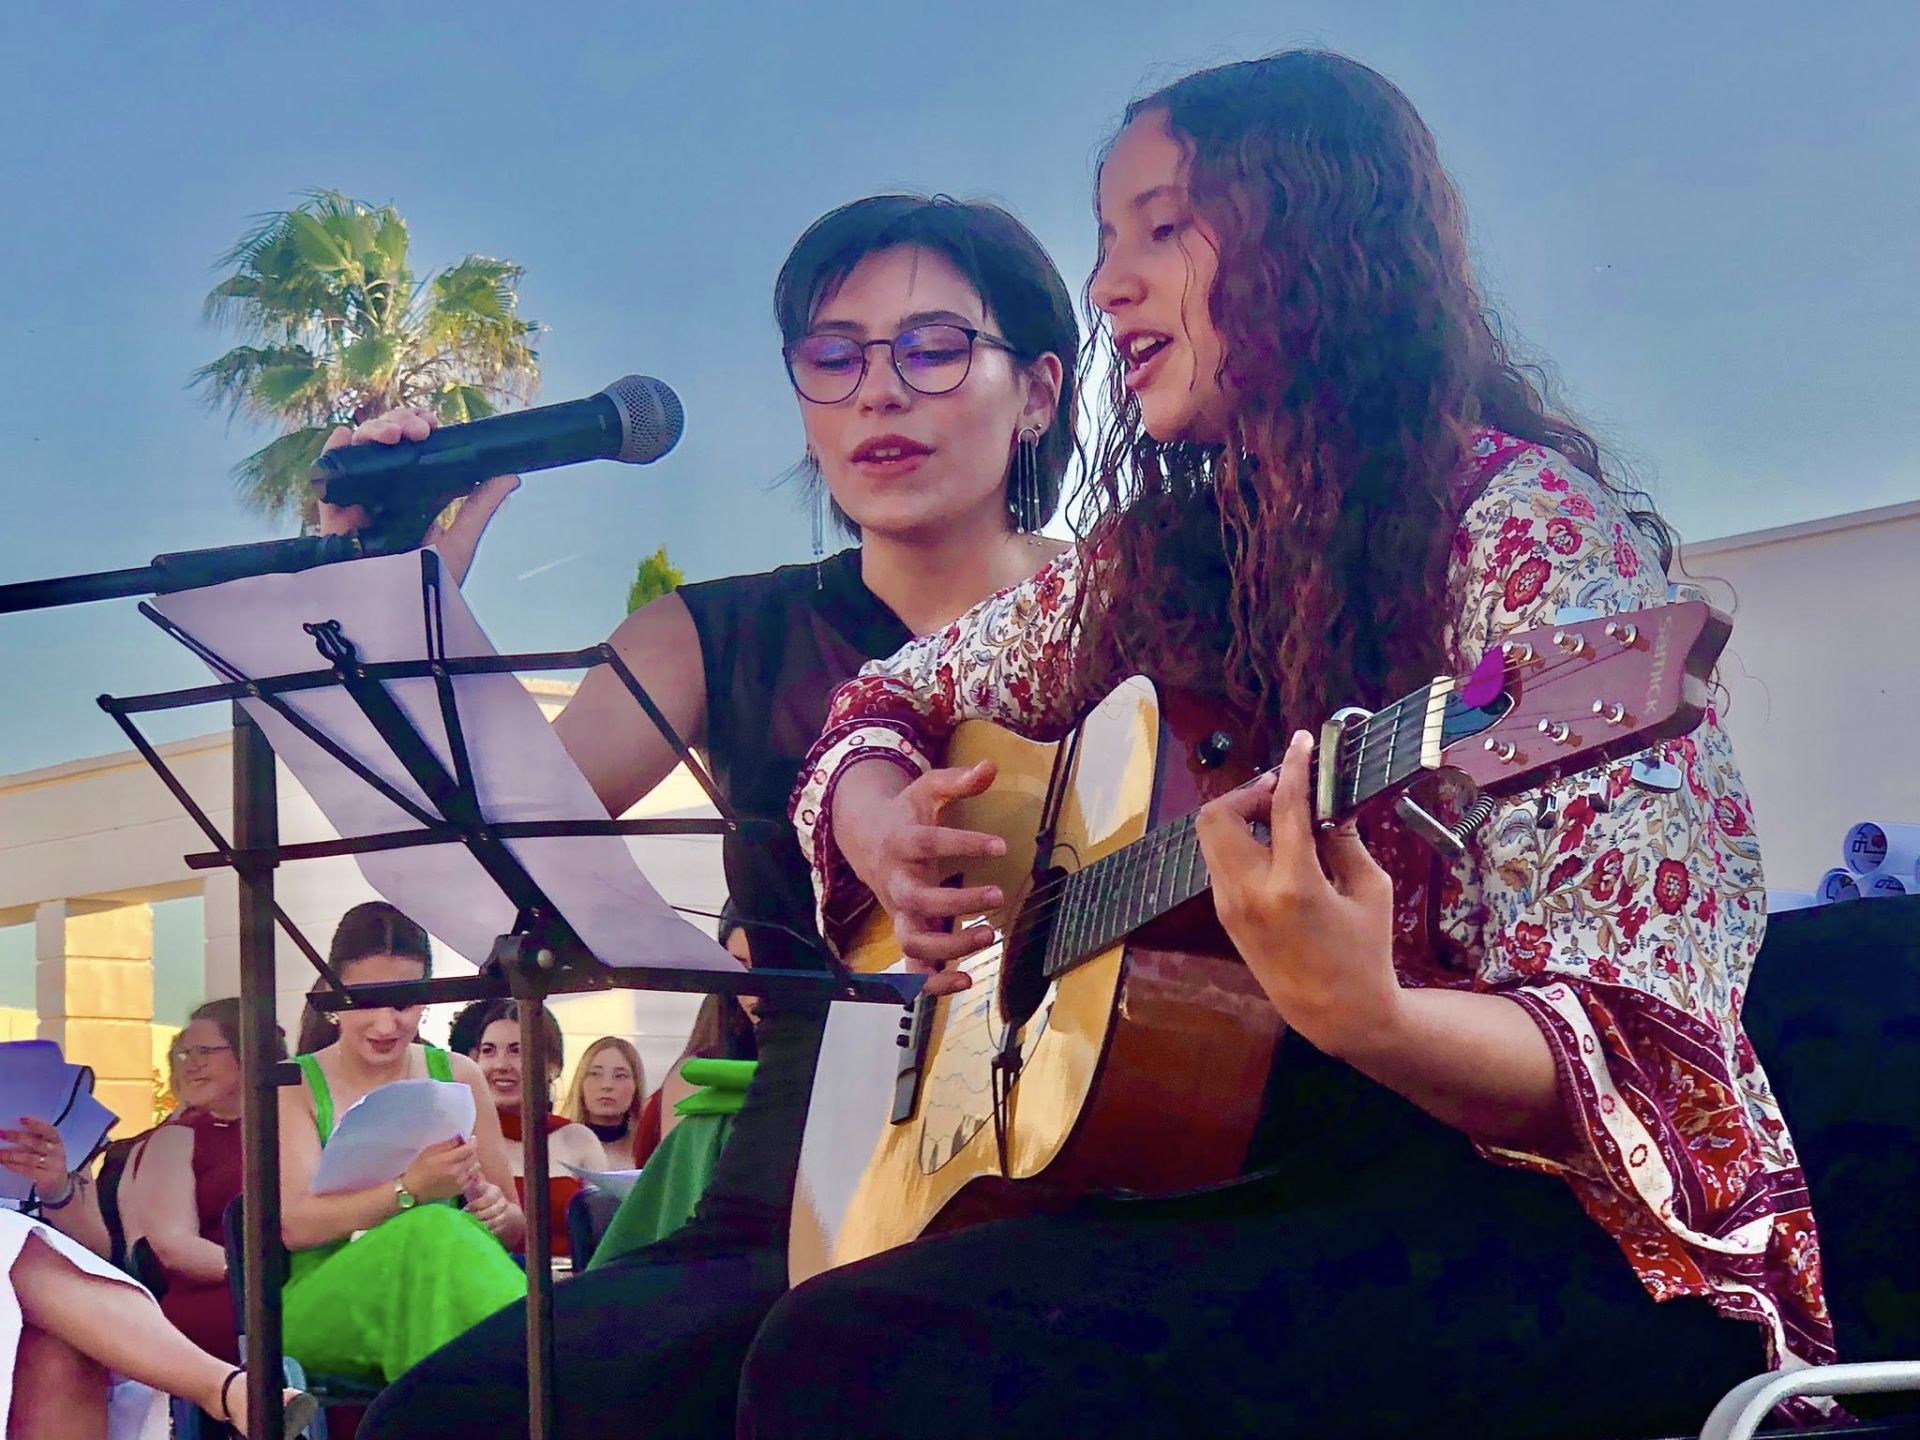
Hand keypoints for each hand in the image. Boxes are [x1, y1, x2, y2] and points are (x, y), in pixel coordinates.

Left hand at [0, 1117, 71, 1196]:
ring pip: (29, 1158)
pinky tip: (5, 1163)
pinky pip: (27, 1170)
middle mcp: (57, 1153)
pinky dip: (14, 1166)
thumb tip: (13, 1133)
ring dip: (11, 1154)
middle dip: (17, 1137)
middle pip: (36, 1143)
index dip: (36, 1124)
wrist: (59, 1188)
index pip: (49, 1130)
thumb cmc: (49, 1165)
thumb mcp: (48, 1152)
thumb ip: (36, 1142)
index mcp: (57, 1142)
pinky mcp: (46, 1178)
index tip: (21, 1120)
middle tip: (1, 1134)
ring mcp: (53, 1166)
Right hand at [315, 407, 519, 582]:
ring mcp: (359, 504)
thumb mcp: (461, 541)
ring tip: (393, 434)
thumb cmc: (432, 586)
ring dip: (374, 432)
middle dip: (399, 425)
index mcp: (415, 497)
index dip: (419, 429)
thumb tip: (512, 474)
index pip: (414, 451)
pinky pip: (327, 480)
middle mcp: (385, 495)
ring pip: (359, 453)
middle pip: (385, 446)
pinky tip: (345, 434)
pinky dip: (333, 452)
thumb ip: (481, 506)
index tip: (433, 423)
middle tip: (418, 429)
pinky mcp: (335, 519)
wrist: (401, 620)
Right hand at [400, 1137, 479, 1204]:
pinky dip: (471, 1173)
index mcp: (449, 1160)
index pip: (470, 1149)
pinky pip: (473, 1179)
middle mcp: (457, 1172)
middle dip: (472, 1151)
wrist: (413, 1190)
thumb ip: (447, 1145)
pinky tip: (464, 1171)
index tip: (471, 1139)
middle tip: (466, 1149)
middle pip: (474, 1157)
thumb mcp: (430, 1151)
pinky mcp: (460, 1190)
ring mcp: (460, 1182)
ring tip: (465, 1161)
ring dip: (473, 1162)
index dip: (472, 1142)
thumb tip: (460, 1139)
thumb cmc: (419, 1168)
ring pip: (476, 1168)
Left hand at [461, 1177, 515, 1240]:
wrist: (502, 1210)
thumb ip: (476, 1180)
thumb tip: (473, 1170)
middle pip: (491, 1212)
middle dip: (477, 1216)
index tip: (465, 1208)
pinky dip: (486, 1232)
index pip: (488, 1198)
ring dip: (481, 1225)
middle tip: (466, 1219)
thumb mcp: (480, 1188)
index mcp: (495, 1192)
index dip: (476, 1204)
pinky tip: (477, 1231)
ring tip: (470, 1226)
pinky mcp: (503, 1226)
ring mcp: (504, 1215)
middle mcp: (502, 1203)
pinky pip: (495, 1231)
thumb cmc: (485, 1197)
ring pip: (493, 1222)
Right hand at [836, 760, 1007, 994]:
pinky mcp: (906, 933)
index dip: (964, 844)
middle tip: (997, 895)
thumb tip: (991, 766)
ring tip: (989, 937)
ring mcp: (899, 913)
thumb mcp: (927, 790)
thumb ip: (958, 781)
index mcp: (901, 843)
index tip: (1001, 845)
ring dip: (948, 948)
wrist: (867, 840)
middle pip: (916, 900)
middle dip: (955, 903)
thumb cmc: (906, 815)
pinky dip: (933, 984)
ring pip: (912, 942)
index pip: (929, 842)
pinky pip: (912, 970)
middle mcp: (895, 883)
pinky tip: (967, 984)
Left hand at [1194, 730, 1406, 1059]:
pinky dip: (1239, 841)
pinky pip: (1219, 860)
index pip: (1283, 807)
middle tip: (1282, 791)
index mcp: (1293, 885)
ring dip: (1239, 815)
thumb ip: (1346, 839)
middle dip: (1247, 791)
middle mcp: (1249, 892)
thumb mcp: (1369, 890)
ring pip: (1211, 835)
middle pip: (1217, 814)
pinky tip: (1273, 847)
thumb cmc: (1365, 952)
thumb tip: (1332, 799)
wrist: (1335, 1014)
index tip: (1301, 742)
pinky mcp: (1224, 915)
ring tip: (1279, 817)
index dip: (1293, 767)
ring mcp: (1229, 905)